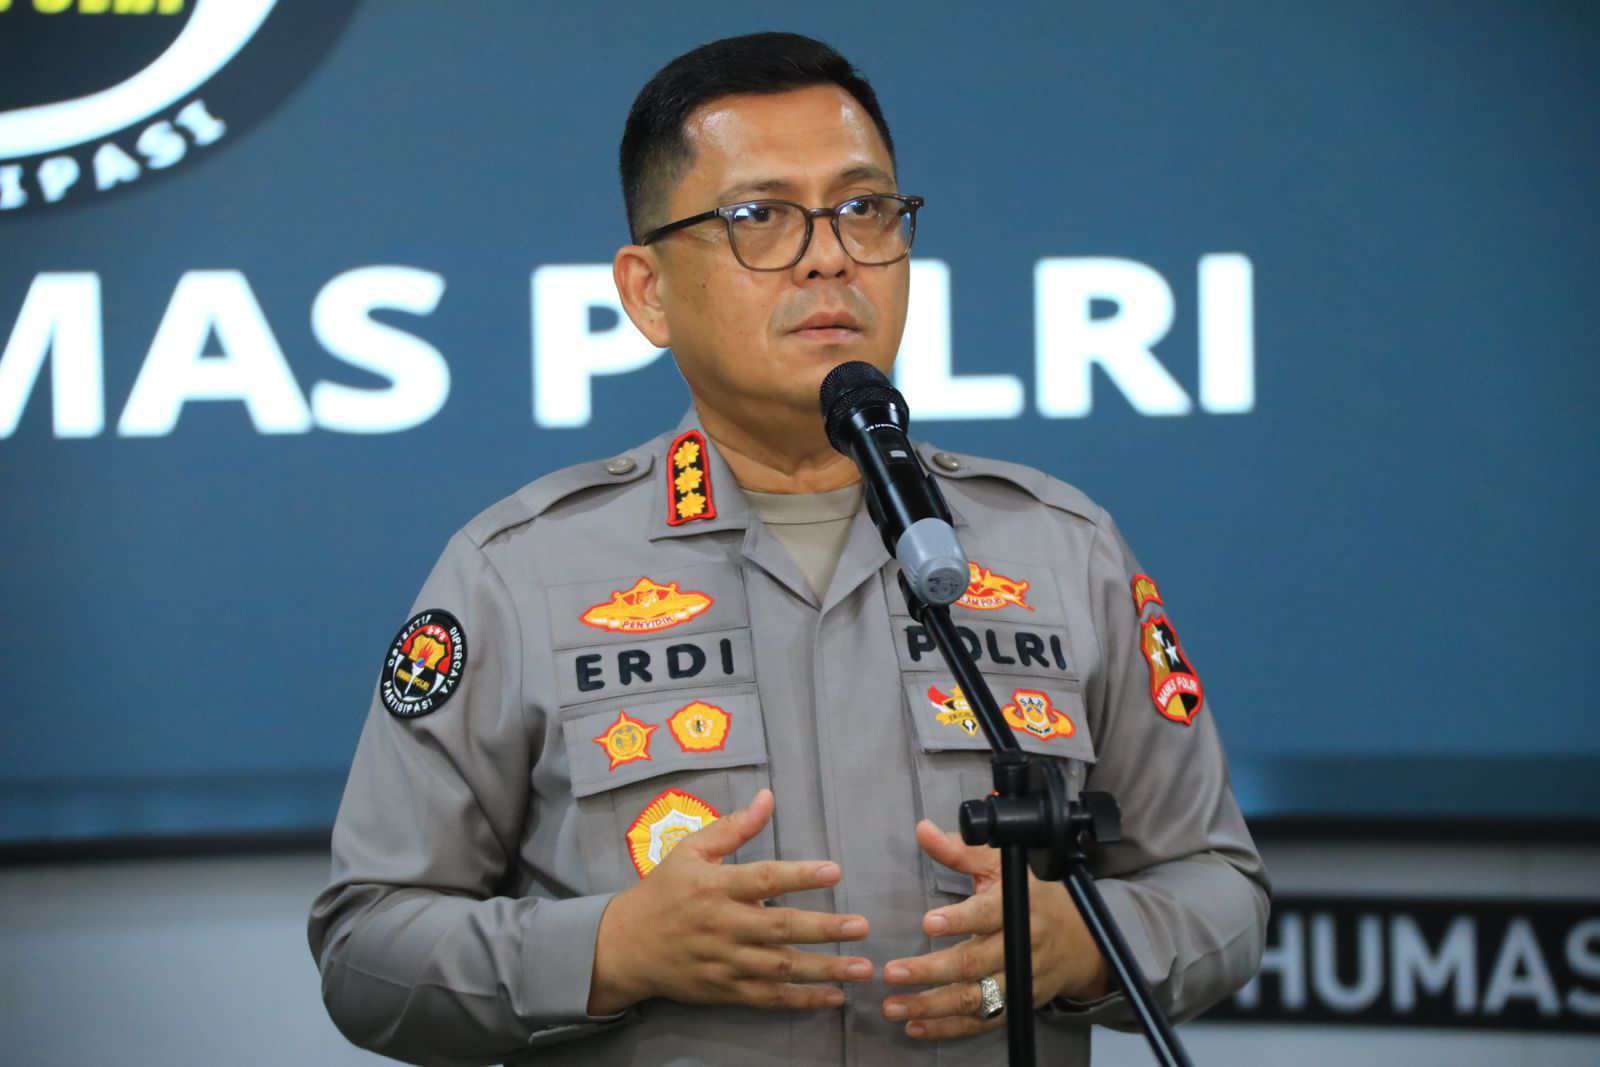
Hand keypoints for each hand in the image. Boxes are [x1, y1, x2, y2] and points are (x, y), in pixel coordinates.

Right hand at [588, 788, 872, 1013]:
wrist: (624, 946)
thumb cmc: (663, 891)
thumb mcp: (690, 850)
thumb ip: (732, 828)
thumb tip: (768, 798)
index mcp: (713, 886)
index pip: (762, 879)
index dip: (799, 875)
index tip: (835, 871)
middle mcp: (721, 926)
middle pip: (778, 928)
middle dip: (823, 929)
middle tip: (862, 926)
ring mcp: (724, 962)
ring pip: (779, 969)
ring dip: (824, 970)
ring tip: (862, 968)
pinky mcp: (725, 990)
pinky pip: (768, 998)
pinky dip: (802, 1000)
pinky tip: (834, 997)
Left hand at [880, 819, 1109, 1039]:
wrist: (1081, 940)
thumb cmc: (1032, 895)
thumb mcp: (1001, 865)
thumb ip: (961, 851)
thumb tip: (923, 829)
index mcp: (1016, 906)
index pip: (988, 914)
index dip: (960, 920)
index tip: (928, 922)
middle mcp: (1020, 946)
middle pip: (975, 963)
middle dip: (932, 970)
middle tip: (893, 972)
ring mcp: (1019, 980)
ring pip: (976, 999)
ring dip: (932, 1006)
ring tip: (893, 1006)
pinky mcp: (1017, 1005)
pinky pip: (982, 1022)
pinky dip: (949, 1028)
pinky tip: (915, 1026)